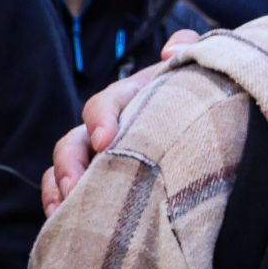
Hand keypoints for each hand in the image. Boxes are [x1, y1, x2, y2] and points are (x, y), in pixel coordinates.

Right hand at [41, 29, 200, 215]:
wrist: (209, 124)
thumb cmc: (197, 97)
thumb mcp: (196, 71)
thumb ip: (188, 49)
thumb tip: (171, 51)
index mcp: (130, 99)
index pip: (105, 104)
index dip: (101, 118)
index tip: (106, 139)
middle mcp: (108, 127)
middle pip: (74, 140)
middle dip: (70, 161)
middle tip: (76, 183)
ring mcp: (98, 154)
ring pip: (64, 166)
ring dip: (60, 184)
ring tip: (66, 206)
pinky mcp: (99, 178)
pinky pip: (65, 190)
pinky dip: (58, 201)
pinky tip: (61, 219)